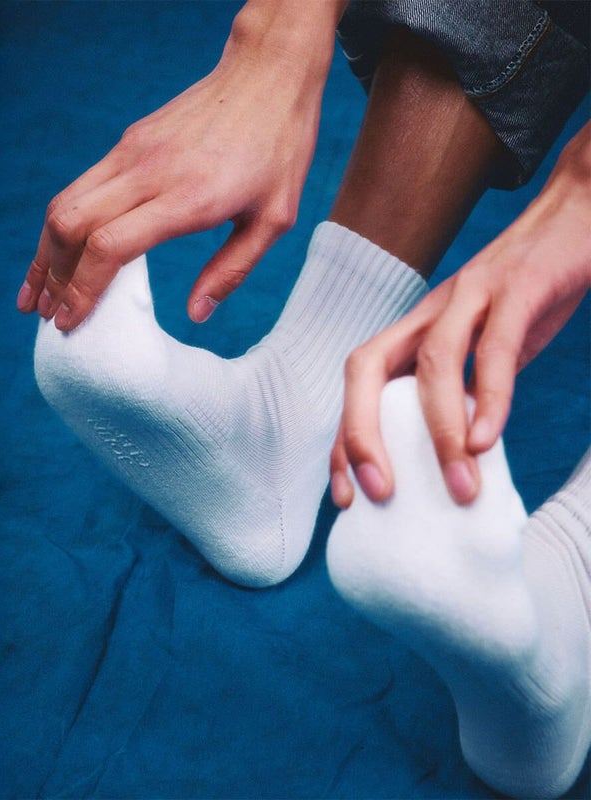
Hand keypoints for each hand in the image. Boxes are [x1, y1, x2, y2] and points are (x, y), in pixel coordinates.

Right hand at [16, 0, 343, 329]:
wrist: (267, 74)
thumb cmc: (278, 149)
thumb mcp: (274, 219)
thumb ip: (232, 270)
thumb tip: (196, 314)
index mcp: (186, 197)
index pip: (109, 246)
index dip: (82, 290)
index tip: (68, 323)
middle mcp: (147, 172)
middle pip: (71, 225)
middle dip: (51, 277)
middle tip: (46, 315)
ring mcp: (131, 153)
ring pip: (64, 204)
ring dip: (44, 252)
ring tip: (35, 291)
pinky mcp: (127, 142)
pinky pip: (79, 187)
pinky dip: (60, 224)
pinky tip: (57, 249)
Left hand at [330, 121, 590, 506]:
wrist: (573, 217)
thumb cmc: (525, 297)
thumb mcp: (483, 348)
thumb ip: (464, 390)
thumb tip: (454, 455)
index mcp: (414, 330)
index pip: (357, 387)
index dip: (344, 441)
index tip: (344, 496)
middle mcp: (428, 313)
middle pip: (366, 368)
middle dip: (361, 433)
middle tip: (379, 493)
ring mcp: (469, 296)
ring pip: (433, 363)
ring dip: (439, 431)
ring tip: (458, 488)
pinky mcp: (517, 289)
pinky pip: (495, 348)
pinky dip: (490, 397)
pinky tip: (488, 441)